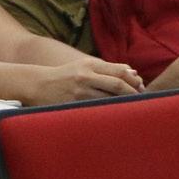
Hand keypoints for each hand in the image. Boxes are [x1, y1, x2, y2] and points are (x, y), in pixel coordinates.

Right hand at [19, 58, 142, 104]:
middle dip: (132, 92)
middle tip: (140, 97)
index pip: (119, 71)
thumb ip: (108, 69)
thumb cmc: (67, 75)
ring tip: (130, 106)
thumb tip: (134, 73)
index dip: (134, 80)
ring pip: (109, 98)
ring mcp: (79, 92)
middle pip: (117, 84)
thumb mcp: (85, 66)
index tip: (141, 86)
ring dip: (122, 102)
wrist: (38, 85)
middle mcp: (85, 77)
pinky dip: (108, 110)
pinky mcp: (73, 104)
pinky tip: (114, 113)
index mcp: (90, 65)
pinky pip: (96, 108)